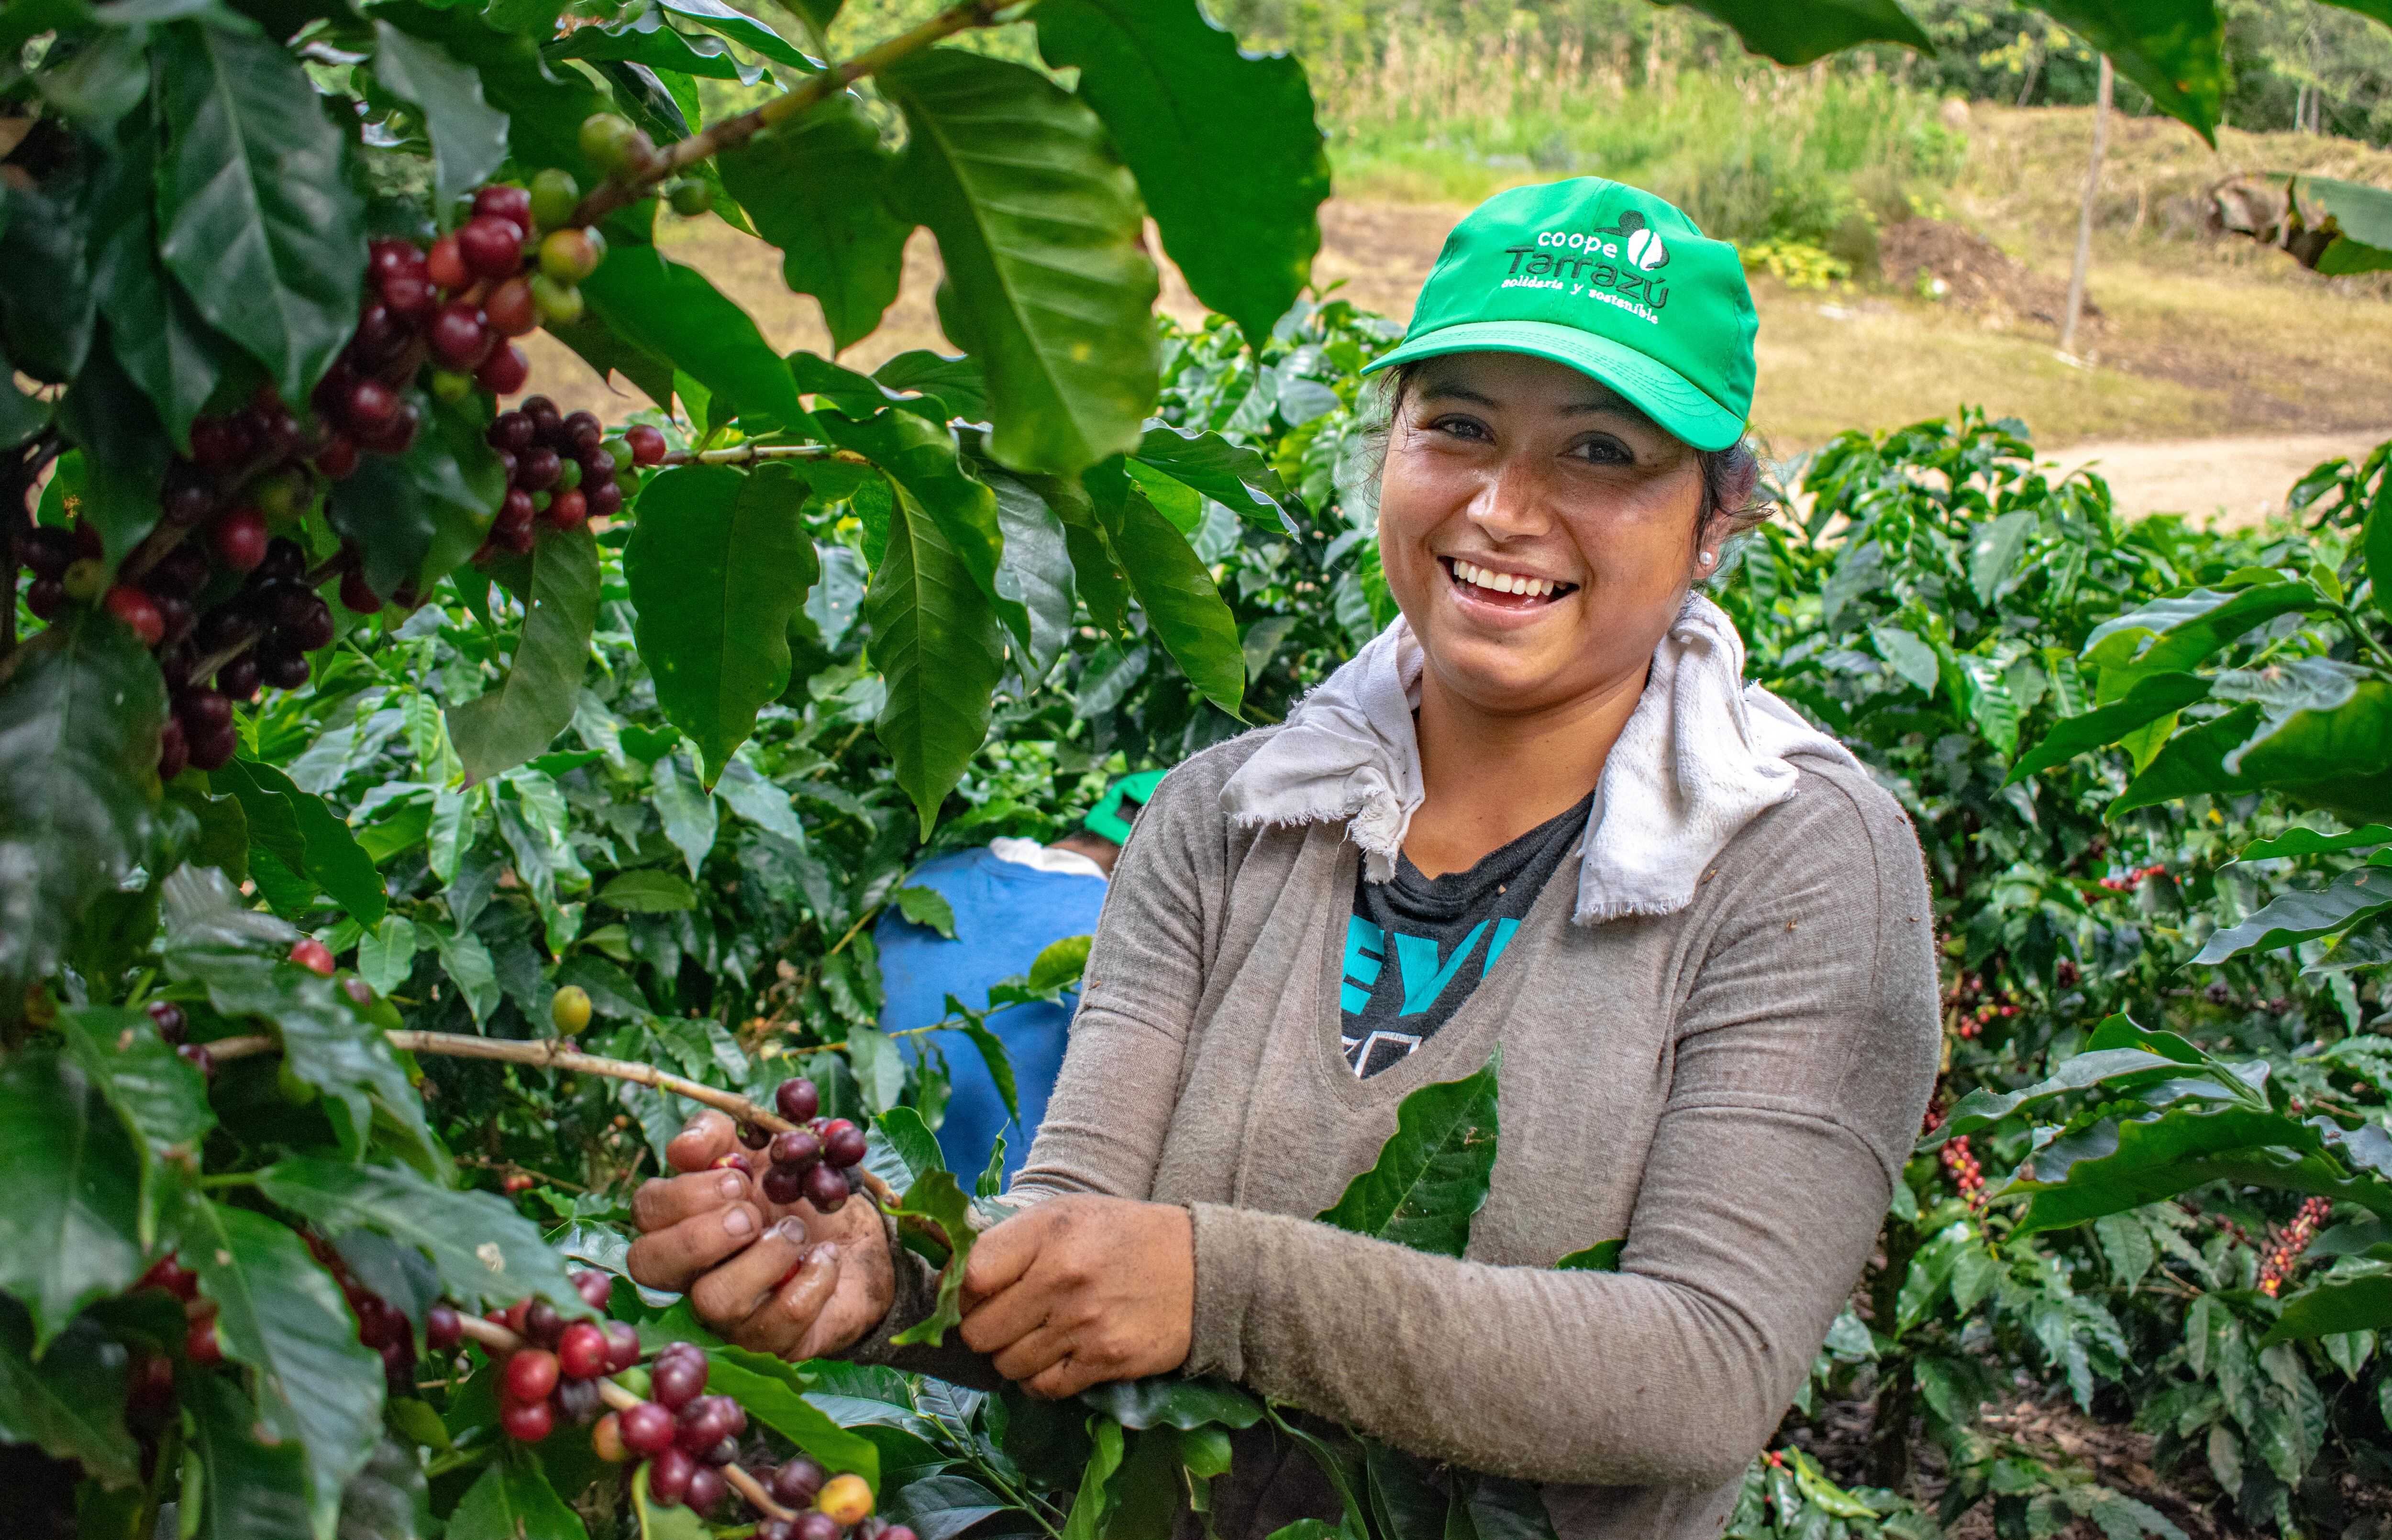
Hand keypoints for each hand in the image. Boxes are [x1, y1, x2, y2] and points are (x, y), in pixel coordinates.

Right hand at [626, 1109, 893, 1358]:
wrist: (861, 1242)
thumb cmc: (800, 1195)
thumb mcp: (766, 1150)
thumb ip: (722, 1135)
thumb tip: (685, 1145)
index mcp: (685, 1220)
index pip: (646, 1210)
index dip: (683, 1194)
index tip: (739, 1179)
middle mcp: (694, 1272)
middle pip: (649, 1264)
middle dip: (699, 1235)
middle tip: (751, 1215)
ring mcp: (728, 1314)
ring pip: (712, 1300)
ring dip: (763, 1258)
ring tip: (797, 1233)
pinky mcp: (771, 1341)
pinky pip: (775, 1326)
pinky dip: (809, 1283)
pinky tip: (826, 1258)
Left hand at [957, 1194, 1192, 1397]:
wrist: (1202, 1269)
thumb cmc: (1124, 1237)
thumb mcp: (1068, 1214)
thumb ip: (1011, 1239)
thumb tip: (952, 1270)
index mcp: (1050, 1233)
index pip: (971, 1276)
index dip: (961, 1292)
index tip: (971, 1295)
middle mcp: (1062, 1279)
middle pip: (980, 1331)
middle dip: (983, 1329)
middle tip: (1002, 1320)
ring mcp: (1084, 1325)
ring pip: (1007, 1365)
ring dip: (1012, 1356)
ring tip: (1035, 1335)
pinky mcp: (1105, 1361)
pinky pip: (1043, 1388)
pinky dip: (1040, 1379)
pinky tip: (1056, 1356)